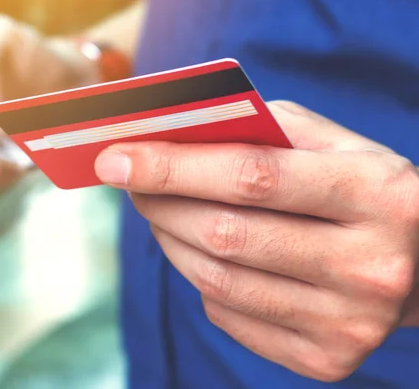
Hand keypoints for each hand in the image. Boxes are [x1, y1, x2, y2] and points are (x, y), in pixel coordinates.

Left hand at [94, 101, 418, 381]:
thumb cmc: (360, 190)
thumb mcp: (333, 144)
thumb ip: (260, 129)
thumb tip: (171, 134)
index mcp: (375, 195)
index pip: (252, 177)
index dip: (172, 166)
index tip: (113, 159)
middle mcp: (368, 267)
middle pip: (226, 234)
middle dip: (159, 203)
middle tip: (127, 180)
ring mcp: (348, 323)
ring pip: (218, 281)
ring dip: (169, 241)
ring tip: (157, 211)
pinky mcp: (326, 359)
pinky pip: (229, 317)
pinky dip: (199, 281)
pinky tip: (199, 253)